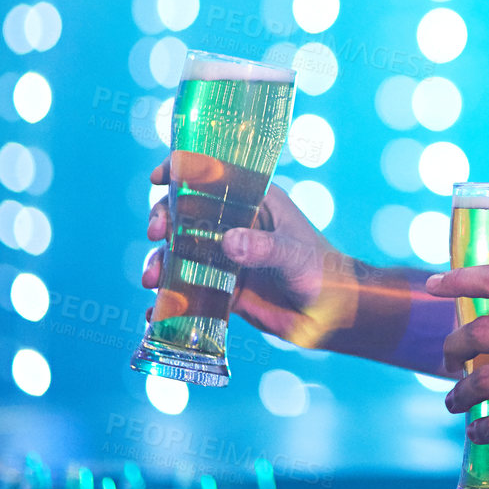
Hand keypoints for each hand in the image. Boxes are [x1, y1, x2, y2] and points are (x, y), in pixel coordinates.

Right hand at [141, 161, 363, 346]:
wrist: (335, 317)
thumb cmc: (326, 274)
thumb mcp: (295, 255)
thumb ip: (266, 248)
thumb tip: (228, 243)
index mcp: (257, 203)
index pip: (216, 176)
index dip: (184, 171)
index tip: (159, 178)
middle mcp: (237, 226)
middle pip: (186, 213)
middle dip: (163, 220)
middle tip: (156, 235)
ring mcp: (227, 257)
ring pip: (180, 252)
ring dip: (159, 262)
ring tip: (153, 281)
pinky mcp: (223, 289)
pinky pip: (188, 290)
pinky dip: (169, 300)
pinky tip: (155, 314)